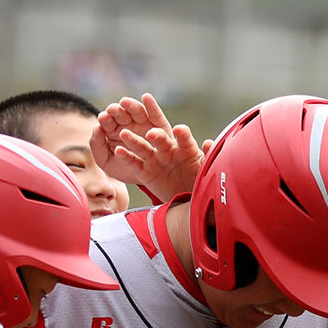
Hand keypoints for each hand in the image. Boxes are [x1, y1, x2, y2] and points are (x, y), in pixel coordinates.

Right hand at [93, 94, 208, 202]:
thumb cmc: (197, 180)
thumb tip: (209, 143)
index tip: (180, 130)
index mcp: (185, 148)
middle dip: (156, 136)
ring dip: (133, 140)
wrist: (186, 197)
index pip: (184, 138)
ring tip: (124, 133)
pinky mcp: (144, 172)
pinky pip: (134, 164)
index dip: (182, 134)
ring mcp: (155, 160)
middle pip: (161, 140)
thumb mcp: (205, 171)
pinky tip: (118, 150)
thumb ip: (208, 157)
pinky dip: (125, 157)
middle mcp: (168, 150)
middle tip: (152, 134)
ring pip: (143, 148)